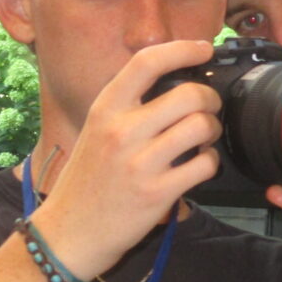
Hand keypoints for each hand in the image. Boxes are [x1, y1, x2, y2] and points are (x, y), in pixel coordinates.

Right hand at [32, 40, 222, 277]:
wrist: (67, 233)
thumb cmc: (88, 179)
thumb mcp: (97, 130)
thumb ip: (129, 106)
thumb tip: (177, 82)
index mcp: (105, 108)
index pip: (147, 62)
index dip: (183, 49)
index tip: (205, 49)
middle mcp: (121, 130)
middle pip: (189, 94)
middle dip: (211, 99)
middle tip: (209, 108)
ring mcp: (139, 163)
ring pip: (202, 126)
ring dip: (213, 130)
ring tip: (203, 139)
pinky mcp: (157, 194)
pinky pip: (205, 165)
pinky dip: (210, 163)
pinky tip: (198, 167)